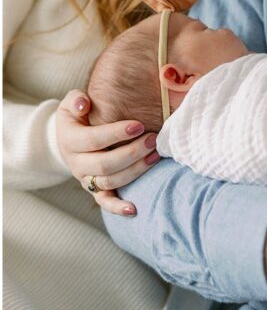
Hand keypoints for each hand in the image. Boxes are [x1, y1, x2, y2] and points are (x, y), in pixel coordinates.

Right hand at [56, 89, 160, 215]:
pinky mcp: (94, 190)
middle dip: (131, 153)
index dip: (116, 133)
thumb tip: (83, 103)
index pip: (93, 139)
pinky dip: (118, 208)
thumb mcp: (71, 104)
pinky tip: (134, 209)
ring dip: (135, 171)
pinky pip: (105, 202)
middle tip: (153, 140)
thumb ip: (76, 100)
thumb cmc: (77, 116)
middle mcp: (76, 163)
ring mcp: (85, 179)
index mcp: (70, 140)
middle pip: (104, 164)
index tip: (139, 125)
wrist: (68, 139)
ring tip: (155, 156)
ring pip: (110, 181)